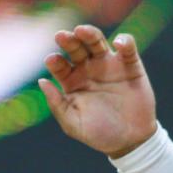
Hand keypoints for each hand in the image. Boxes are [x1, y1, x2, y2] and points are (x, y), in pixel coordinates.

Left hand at [39, 26, 157, 156]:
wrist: (131, 141)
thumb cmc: (99, 133)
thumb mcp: (73, 123)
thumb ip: (57, 103)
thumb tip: (41, 82)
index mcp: (71, 80)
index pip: (59, 64)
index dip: (54, 61)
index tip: (52, 61)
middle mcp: (88, 68)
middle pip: (76, 47)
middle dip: (68, 40)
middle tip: (61, 36)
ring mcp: (109, 65)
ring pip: (97, 41)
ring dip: (89, 33)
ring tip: (81, 31)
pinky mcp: (131, 66)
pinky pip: (128, 49)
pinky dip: (125, 41)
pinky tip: (118, 43)